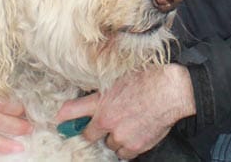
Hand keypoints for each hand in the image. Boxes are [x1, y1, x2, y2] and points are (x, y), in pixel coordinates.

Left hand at [56, 64, 195, 159]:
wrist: (170, 90)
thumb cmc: (146, 78)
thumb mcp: (116, 78)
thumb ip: (98, 92)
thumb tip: (83, 99)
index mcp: (100, 103)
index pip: (72, 113)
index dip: (67, 119)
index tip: (60, 122)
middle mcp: (107, 121)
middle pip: (90, 135)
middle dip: (96, 131)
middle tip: (107, 122)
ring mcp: (121, 136)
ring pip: (110, 144)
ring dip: (115, 138)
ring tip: (128, 124)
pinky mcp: (135, 146)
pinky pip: (125, 153)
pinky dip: (128, 146)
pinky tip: (136, 132)